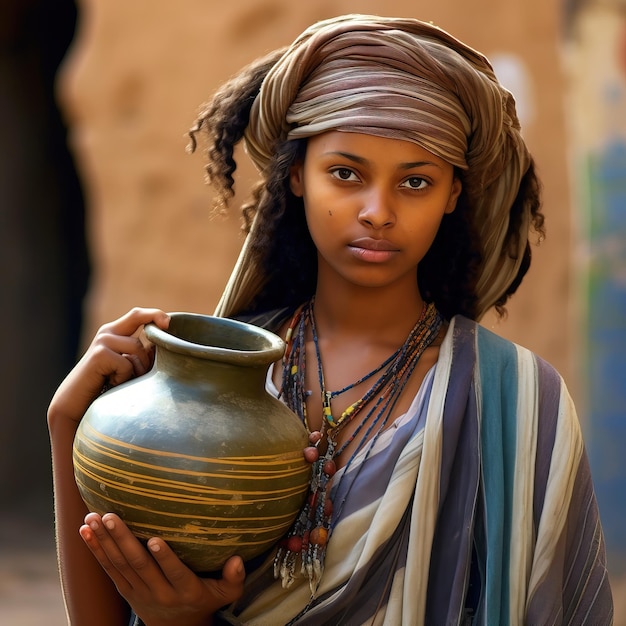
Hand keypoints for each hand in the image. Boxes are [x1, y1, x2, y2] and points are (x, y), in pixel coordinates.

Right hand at [48, 307, 170, 425]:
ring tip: (122, 381)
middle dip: (152, 329)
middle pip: (137, 317)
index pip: (137, 315)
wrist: (76, 405)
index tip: (168, 322)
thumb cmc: (106, 387)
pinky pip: (127, 364)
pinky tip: (110, 384)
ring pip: (138, 348)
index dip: (154, 314)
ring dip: (137, 369)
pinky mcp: (99, 354)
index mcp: (115, 333)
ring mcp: (102, 341)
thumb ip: (142, 355)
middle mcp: (107, 332)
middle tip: (148, 360)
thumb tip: (163, 346)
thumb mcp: (128, 367)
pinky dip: (124, 378)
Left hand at [80, 513, 244, 625]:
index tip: (154, 538)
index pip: (174, 573)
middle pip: (139, 565)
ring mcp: (138, 591)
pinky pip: (108, 570)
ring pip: (119, 566)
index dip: (164, 557)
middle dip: (123, 540)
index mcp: (185, 590)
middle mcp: (159, 592)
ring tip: (93, 519)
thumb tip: (237, 559)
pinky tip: (85, 532)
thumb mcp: (225, 594)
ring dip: (104, 542)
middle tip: (111, 517)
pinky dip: (96, 551)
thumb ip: (234, 578)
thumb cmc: (205, 600)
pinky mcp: (125, 590)